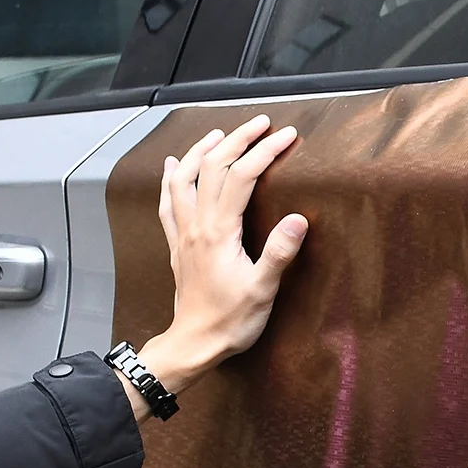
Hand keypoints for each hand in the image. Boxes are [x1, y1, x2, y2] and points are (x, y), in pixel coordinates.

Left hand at [120, 116, 308, 422]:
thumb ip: (279, 253)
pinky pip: (169, 202)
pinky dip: (172, 179)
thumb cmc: (230, 322)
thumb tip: (298, 219)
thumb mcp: (263, 290)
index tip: (287, 137)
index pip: (242, 176)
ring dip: (203, 150)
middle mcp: (198, 225)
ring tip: (219, 133)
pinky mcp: (178, 245)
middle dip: (239, 140)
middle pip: (214, 168)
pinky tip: (175, 166)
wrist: (194, 344)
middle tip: (261, 124)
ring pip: (187, 178)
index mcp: (220, 231)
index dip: (265, 151)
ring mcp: (184, 233)